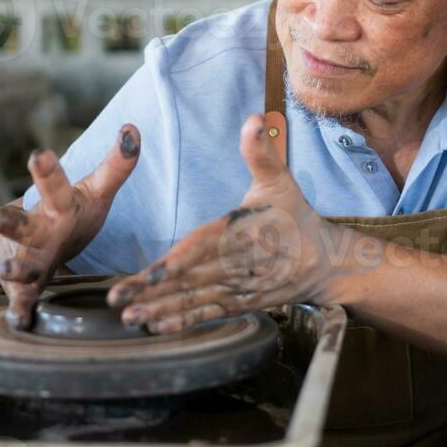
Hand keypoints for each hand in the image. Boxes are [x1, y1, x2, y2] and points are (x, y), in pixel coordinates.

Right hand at [0, 125, 140, 328]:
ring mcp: (26, 261)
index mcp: (55, 206)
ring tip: (8, 270)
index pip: (52, 186)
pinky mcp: (24, 290)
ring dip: (13, 268)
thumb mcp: (95, 192)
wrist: (26, 252)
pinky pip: (20, 302)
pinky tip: (19, 320)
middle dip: (10, 222)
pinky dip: (20, 311)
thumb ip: (116, 165)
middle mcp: (34, 232)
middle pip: (20, 225)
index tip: (38, 155)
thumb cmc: (69, 218)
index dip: (45, 171)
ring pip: (16, 265)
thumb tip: (134, 128)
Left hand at [106, 114, 336, 333]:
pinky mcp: (242, 304)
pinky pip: (208, 314)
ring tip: (130, 317)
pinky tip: (157, 327)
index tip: (151, 272)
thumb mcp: (281, 181)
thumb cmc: (297, 217)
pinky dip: (183, 323)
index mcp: (245, 232)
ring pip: (195, 300)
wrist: (327, 262)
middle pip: (192, 279)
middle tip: (119, 299)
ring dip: (161, 311)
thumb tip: (251, 119)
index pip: (207, 247)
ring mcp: (241, 288)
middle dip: (154, 291)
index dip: (178, 261)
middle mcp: (242, 264)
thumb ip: (260, 153)